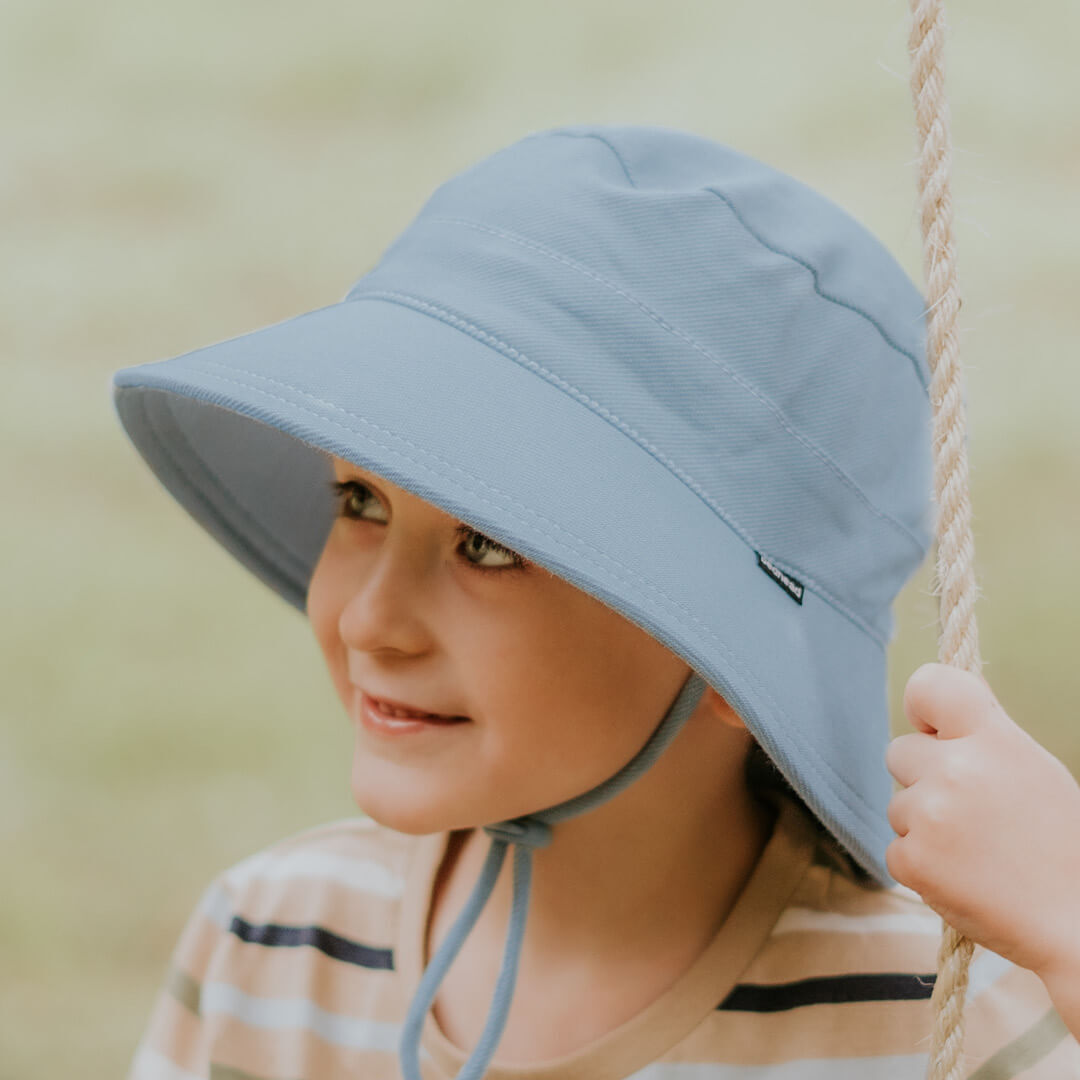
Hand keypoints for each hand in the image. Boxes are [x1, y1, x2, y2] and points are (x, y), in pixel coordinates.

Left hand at [885, 662, 1079, 982]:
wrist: (1076, 925)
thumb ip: (984, 739)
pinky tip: (964, 876)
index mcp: (993, 739)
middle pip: (899, 751)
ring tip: (977, 849)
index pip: (929, 685)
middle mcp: (956, 769)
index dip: (922, 706)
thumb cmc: (1060, 845)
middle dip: (922, 777)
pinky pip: (896, 848)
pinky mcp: (911, 859)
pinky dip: (921, 864)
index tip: (931, 727)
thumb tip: (934, 715)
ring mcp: (929, 814)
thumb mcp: (1033, 771)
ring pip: (898, 805)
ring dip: (924, 824)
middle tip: (969, 810)